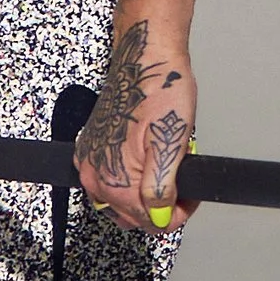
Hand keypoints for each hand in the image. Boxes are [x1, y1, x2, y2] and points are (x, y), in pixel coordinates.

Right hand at [74, 5, 197, 232]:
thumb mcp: (171, 145)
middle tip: (182, 182)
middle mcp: (94, 173)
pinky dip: (132, 175)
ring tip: (167, 166)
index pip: (149, 222)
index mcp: (113, 179)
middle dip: (161, 205)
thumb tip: (161, 219)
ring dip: (146, 192)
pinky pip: (112, 177)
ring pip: (122, 199)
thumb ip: (161, 190)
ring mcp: (89, 160)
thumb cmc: (160, 91)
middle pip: (132, 214)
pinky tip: (148, 157)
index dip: (176, 214)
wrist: (145, 58)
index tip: (189, 197)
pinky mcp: (90, 146)